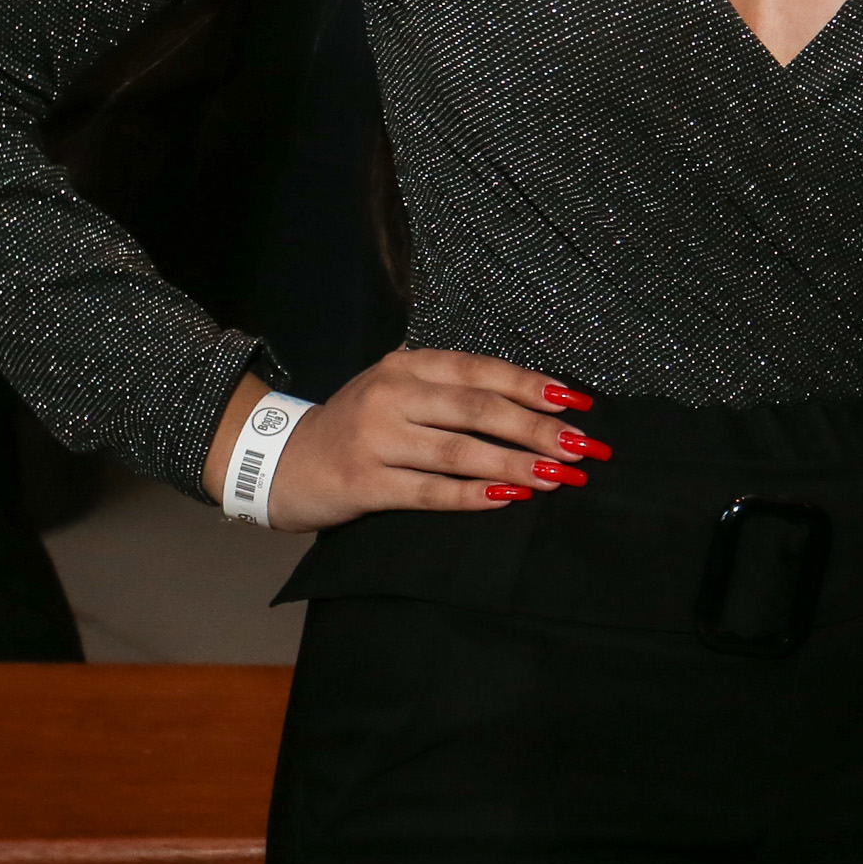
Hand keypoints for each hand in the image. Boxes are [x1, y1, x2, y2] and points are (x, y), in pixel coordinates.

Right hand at [203, 351, 607, 532]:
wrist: (280, 460)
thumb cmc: (356, 427)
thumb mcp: (398, 391)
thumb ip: (451, 391)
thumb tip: (534, 404)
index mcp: (407, 365)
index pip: (482, 371)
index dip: (533, 386)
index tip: (578, 403)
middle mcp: (393, 394)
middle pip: (479, 409)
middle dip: (538, 428)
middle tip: (582, 447)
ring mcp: (376, 438)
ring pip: (460, 450)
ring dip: (516, 464)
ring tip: (559, 475)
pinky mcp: (364, 482)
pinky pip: (429, 490)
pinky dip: (473, 495)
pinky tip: (509, 499)